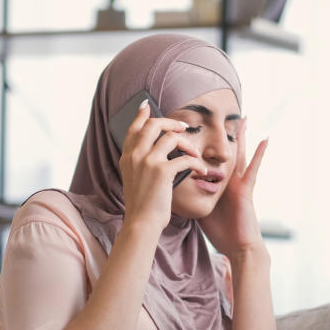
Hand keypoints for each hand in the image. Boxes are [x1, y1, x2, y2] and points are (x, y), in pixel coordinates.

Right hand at [120, 99, 208, 233]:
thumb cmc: (143, 205)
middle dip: (171, 123)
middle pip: (153, 124)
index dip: (141, 115)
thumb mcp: (134, 179)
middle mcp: (135, 155)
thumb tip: (154, 149)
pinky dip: (197, 164)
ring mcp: (148, 162)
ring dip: (188, 144)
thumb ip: (140, 162)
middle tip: (183, 128)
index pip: (133, 128)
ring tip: (195, 154)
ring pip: (172, 137)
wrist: (142, 223)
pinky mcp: (162, 172)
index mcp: (127, 157)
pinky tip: (202, 172)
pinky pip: (185, 158)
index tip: (147, 106)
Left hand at [198, 117, 268, 259]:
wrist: (237, 246)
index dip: (208, 146)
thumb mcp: (201, 210)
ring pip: (240, 155)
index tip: (200, 131)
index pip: (212, 160)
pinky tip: (264, 140)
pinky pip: (253, 169)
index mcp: (219, 185)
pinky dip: (260, 154)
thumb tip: (173, 190)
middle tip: (225, 116)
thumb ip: (192, 197)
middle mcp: (230, 181)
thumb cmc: (221, 232)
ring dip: (243, 137)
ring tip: (245, 118)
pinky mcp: (247, 189)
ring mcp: (240, 183)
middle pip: (227, 152)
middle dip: (226, 135)